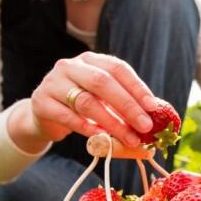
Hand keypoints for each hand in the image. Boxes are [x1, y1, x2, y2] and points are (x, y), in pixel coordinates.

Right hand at [9, 52, 155, 152]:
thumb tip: (157, 118)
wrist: (44, 115)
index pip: (117, 68)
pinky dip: (90, 129)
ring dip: (113, 123)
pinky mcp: (43, 103)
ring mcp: (54, 83)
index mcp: (90, 60)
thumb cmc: (81, 107)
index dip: (137, 87)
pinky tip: (104, 139)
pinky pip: (70, 118)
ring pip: (87, 102)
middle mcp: (71, 66)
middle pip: (103, 82)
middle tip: (146, 126)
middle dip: (128, 105)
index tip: (153, 107)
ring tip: (130, 139)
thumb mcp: (103, 100)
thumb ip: (124, 105)